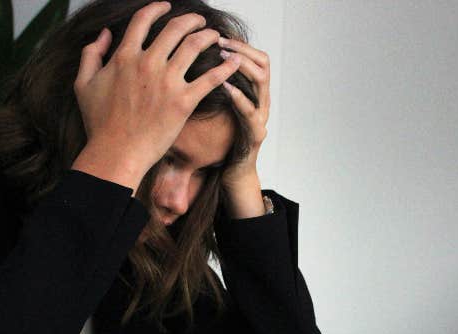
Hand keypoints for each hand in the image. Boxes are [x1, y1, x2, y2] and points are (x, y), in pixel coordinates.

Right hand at [71, 2, 241, 191]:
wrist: (116, 152)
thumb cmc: (99, 123)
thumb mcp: (83, 84)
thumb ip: (91, 54)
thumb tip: (104, 34)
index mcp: (124, 56)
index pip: (143, 20)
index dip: (157, 8)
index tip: (166, 6)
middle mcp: (148, 63)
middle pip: (175, 28)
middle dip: (191, 20)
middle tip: (199, 21)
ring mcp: (167, 82)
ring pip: (195, 46)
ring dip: (209, 36)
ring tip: (216, 36)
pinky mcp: (184, 102)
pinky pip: (211, 78)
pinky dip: (225, 67)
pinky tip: (234, 61)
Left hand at [218, 37, 270, 218]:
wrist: (233, 173)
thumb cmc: (223, 139)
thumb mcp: (219, 108)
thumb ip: (215, 86)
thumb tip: (194, 62)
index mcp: (254, 93)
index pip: (256, 58)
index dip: (241, 44)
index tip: (219, 36)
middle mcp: (262, 101)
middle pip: (263, 64)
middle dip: (241, 50)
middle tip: (220, 42)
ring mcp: (261, 117)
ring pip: (261, 82)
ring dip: (241, 67)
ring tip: (223, 59)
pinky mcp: (256, 134)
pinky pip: (250, 111)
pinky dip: (238, 96)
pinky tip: (224, 87)